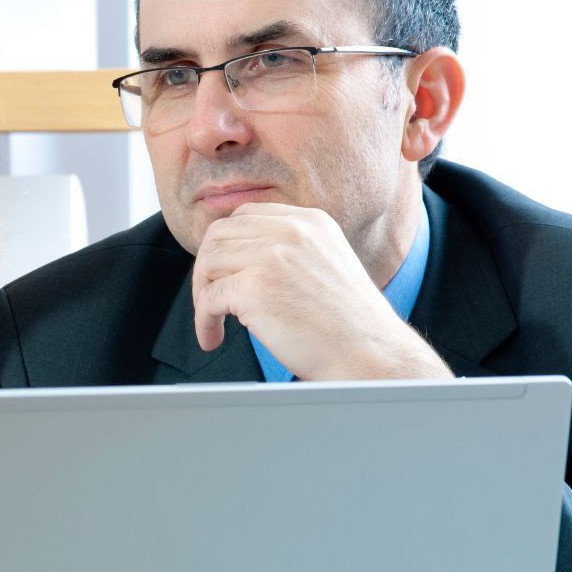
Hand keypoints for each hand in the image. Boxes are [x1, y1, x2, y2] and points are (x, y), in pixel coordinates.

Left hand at [191, 202, 451, 379]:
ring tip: (212, 322)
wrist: (369, 355)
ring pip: (207, 263)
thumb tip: (239, 260)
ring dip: (201, 295)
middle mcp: (291, 231)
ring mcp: (272, 256)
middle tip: (210, 301)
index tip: (221, 274)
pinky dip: (203, 321)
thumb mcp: (325, 266)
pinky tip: (213, 338)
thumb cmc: (349, 325)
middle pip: (219, 235)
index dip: (225, 246)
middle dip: (206, 269)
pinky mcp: (255, 288)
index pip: (245, 216)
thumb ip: (290, 252)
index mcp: (310, 221)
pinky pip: (208, 299)